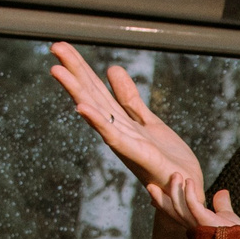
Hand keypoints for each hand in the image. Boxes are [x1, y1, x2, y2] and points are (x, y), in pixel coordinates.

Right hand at [48, 43, 232, 229]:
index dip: (80, 68)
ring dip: (77, 92)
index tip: (61, 48)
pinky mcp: (139, 155)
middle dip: (74, 72)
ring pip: (97, 113)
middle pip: (92, 96)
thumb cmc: (167, 161)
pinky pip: (115, 136)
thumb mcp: (148, 121)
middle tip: (54, 47)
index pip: (96, 89)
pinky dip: (98, 122)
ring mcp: (125, 143)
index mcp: (119, 122)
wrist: (185, 191)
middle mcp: (117, 131)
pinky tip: (82, 107)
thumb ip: (129, 98)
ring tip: (57, 70)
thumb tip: (111, 69)